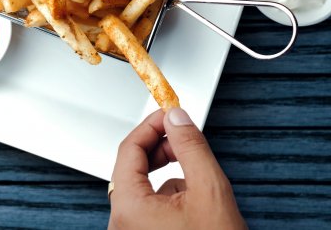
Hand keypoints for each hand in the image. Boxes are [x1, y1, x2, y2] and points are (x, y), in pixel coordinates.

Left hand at [108, 108, 245, 229]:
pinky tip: (195, 206)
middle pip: (132, 167)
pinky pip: (149, 207)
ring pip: (143, 187)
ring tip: (198, 182)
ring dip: (167, 175)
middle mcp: (121, 222)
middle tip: (183, 138)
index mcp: (128, 207)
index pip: (128, 149)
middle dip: (160, 149)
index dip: (151, 125)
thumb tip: (177, 117)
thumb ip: (191, 147)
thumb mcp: (209, 189)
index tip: (169, 112)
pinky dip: (169, 197)